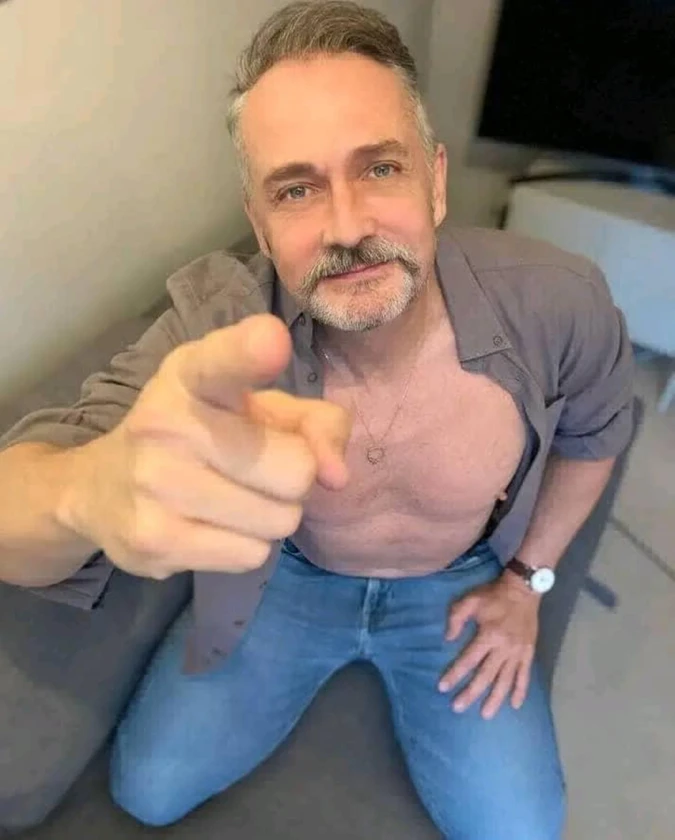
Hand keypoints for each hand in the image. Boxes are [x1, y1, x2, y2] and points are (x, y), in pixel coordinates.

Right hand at [61, 314, 351, 579]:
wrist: (101, 488)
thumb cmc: (204, 435)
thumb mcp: (259, 409)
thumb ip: (315, 424)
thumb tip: (337, 476)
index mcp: (193, 375)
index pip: (222, 361)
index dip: (249, 351)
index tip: (270, 340)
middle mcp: (166, 422)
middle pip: (295, 470)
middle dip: (292, 478)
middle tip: (256, 471)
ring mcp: (154, 483)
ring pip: (278, 520)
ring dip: (271, 516)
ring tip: (233, 498)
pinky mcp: (152, 540)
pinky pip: (251, 555)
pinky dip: (246, 547)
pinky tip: (211, 527)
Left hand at [438, 572, 539, 719]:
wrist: (523, 589)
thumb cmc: (494, 595)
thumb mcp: (470, 600)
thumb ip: (456, 618)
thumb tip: (447, 639)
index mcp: (488, 635)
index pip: (468, 660)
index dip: (454, 674)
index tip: (443, 687)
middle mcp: (503, 648)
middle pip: (485, 676)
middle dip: (471, 693)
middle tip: (457, 708)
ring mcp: (518, 653)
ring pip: (505, 681)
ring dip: (495, 699)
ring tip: (485, 715)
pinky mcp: (529, 653)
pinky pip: (524, 676)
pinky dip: (520, 691)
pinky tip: (515, 706)